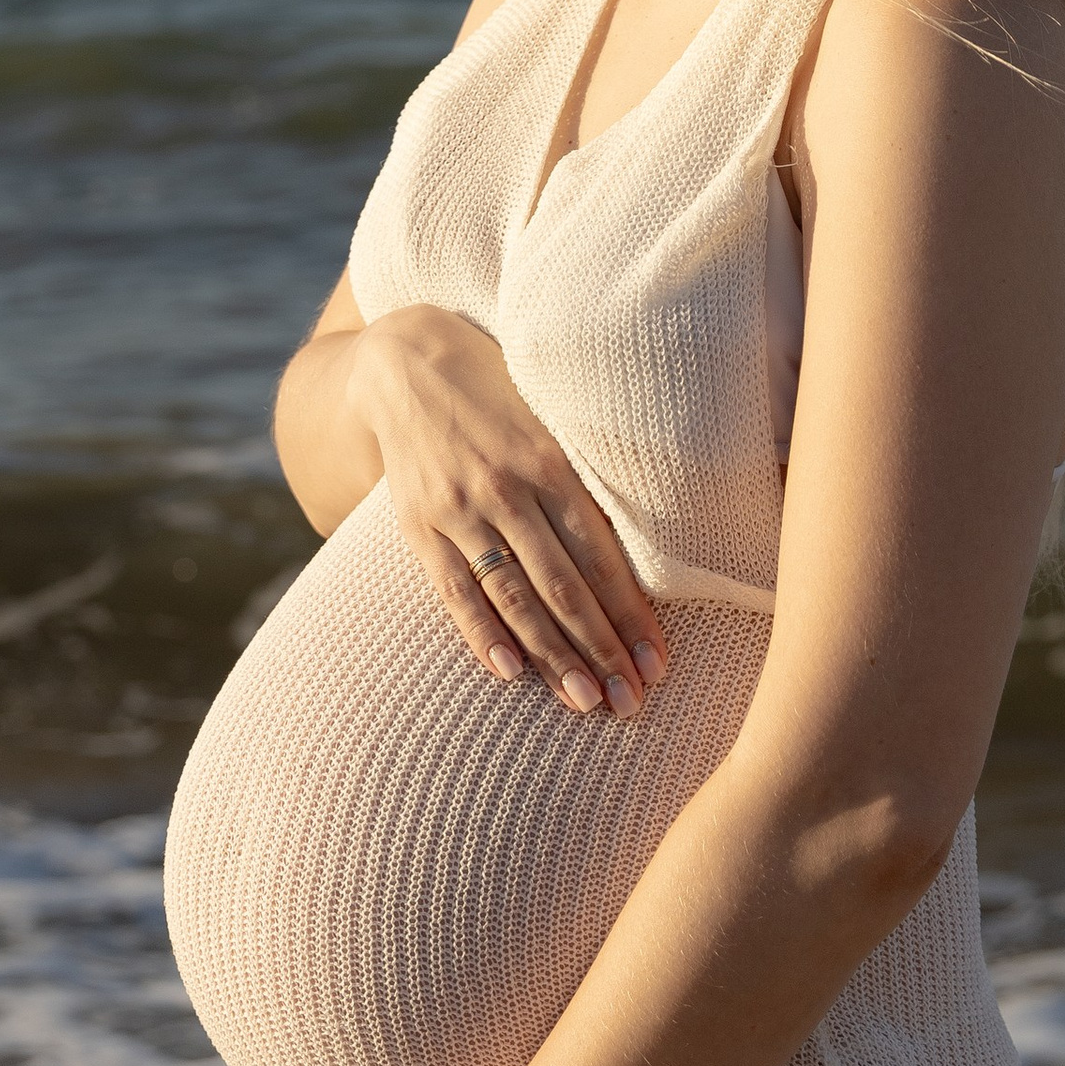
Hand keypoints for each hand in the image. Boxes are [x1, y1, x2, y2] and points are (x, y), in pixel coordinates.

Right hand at [349, 307, 667, 717]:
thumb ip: (585, 480)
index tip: (658, 664)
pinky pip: (453, 590)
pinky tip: (510, 673)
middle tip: (632, 704)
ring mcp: (459, 509)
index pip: (601, 556)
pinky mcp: (419, 524)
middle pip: (563, 586)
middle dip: (601, 650)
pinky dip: (481, 633)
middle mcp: (507, 489)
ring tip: (585, 703)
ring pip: (514, 596)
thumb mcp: (550, 420)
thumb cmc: (498, 393)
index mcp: (550, 463)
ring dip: (552, 656)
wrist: (405, 361)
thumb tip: (644, 546)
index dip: (631, 615)